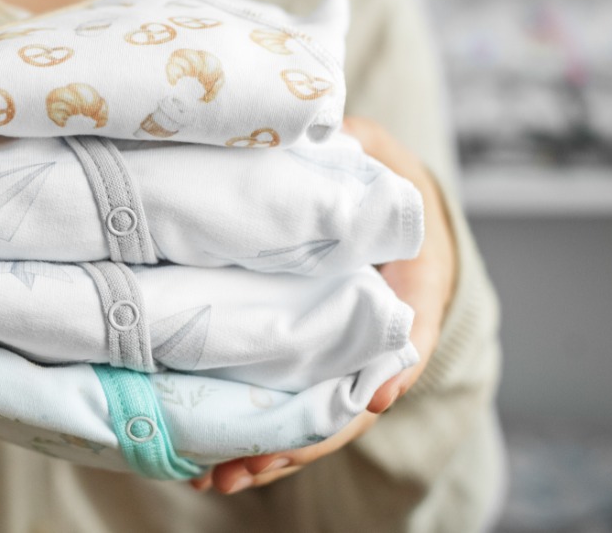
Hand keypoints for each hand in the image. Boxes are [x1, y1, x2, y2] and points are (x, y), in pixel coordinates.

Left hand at [191, 117, 456, 493]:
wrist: (378, 201)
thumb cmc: (375, 173)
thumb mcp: (374, 151)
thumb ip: (355, 149)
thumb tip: (330, 134)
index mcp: (410, 280)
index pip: (410, 328)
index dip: (393, 364)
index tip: (375, 396)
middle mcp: (376, 330)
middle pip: (349, 399)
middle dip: (303, 437)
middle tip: (251, 464)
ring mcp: (339, 352)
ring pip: (311, 416)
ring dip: (266, 452)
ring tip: (213, 478)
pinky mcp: (300, 358)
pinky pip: (280, 405)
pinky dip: (247, 436)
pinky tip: (201, 461)